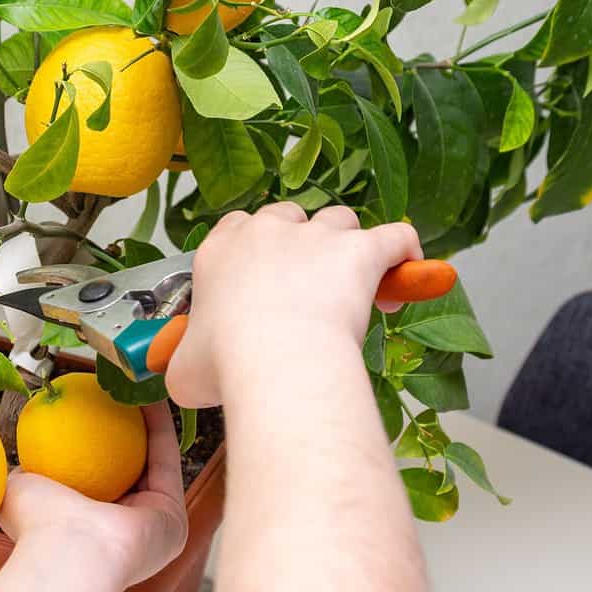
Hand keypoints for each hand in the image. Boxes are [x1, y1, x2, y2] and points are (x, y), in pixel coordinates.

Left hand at [0, 402, 187, 588]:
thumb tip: (25, 460)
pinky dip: (158, 425)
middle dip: (126, 429)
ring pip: (153, 461)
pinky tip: (147, 396)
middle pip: (130, 468)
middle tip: (117, 394)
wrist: (70, 550)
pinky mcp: (173, 510)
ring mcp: (154, 522)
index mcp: (91, 529)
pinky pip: (165, 458)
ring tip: (135, 387)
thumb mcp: (22, 490)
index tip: (92, 409)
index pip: (97, 479)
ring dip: (147, 421)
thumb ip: (27, 474)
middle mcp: (126, 529)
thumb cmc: (38, 525)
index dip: (96, 443)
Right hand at [166, 203, 421, 408]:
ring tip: (351, 281)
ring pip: (337, 220)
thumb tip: (185, 374)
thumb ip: (184, 361)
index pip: (236, 227)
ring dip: (344, 243)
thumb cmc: (225, 364)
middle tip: (304, 287)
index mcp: (220, 251)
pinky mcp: (360, 250)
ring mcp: (316, 237)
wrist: (275, 359)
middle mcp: (266, 232)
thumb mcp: (184, 371)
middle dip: (298, 243)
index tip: (260, 281)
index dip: (252, 250)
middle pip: (287, 217)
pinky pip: (395, 237)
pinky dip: (403, 250)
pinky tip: (408, 266)